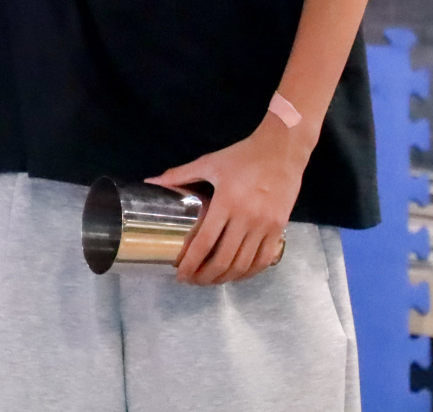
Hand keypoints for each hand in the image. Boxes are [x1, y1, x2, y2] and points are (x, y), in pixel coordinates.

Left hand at [147, 114, 309, 285]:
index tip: (179, 274)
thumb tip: (150, 182)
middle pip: (224, 260)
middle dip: (205, 276)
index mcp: (226, 202)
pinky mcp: (279, 229)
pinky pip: (263, 260)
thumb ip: (180, 175)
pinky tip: (236, 274)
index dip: (190, 263)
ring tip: (210, 280)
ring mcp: (265, 226)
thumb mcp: (209, 162)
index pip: (205, 242)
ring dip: (225, 278)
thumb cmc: (242, 156)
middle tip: (192, 281)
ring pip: (244, 264)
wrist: (282, 150)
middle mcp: (247, 218)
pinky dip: (248, 273)